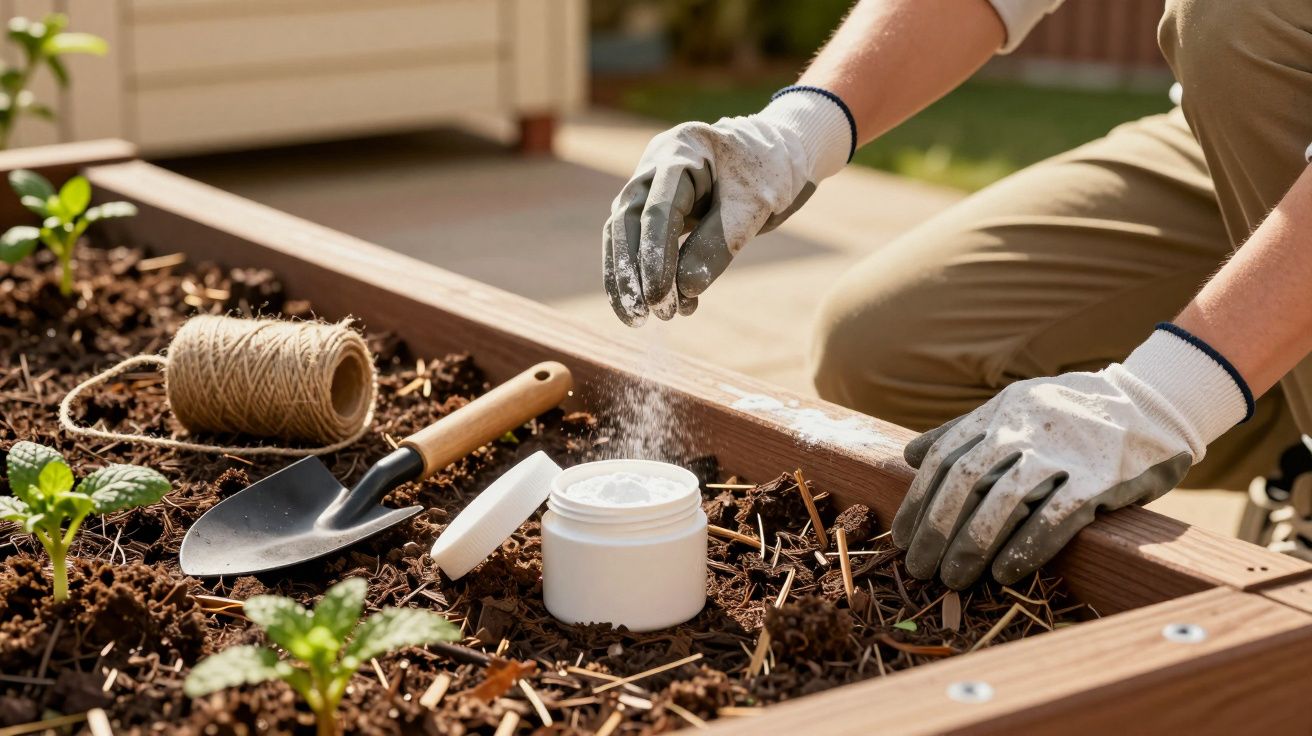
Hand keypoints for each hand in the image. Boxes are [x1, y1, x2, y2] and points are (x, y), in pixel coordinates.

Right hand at [603, 87, 852, 324]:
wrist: (776, 158)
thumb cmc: (768, 175)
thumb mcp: (753, 207)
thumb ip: (719, 244)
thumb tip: (685, 290)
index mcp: (681, 149)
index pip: (657, 210)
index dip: (654, 258)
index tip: (658, 298)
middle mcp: (655, 163)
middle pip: (626, 220)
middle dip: (629, 272)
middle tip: (640, 316)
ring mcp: (648, 182)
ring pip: (621, 232)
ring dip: (625, 278)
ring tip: (638, 319)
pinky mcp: (651, 205)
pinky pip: (635, 240)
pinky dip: (639, 273)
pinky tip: (651, 305)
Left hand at [892, 325, 1251, 588]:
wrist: (1154, 404)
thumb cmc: (1073, 414)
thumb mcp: (1015, 407)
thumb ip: (963, 430)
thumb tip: (910, 455)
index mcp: (1001, 412)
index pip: (945, 459)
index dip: (919, 502)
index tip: (904, 538)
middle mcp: (1026, 428)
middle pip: (966, 483)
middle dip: (937, 531)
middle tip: (921, 569)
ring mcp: (1064, 452)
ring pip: (1004, 503)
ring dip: (972, 547)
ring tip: (954, 578)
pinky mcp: (1101, 478)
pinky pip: (1055, 518)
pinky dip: (1026, 548)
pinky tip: (1005, 573)